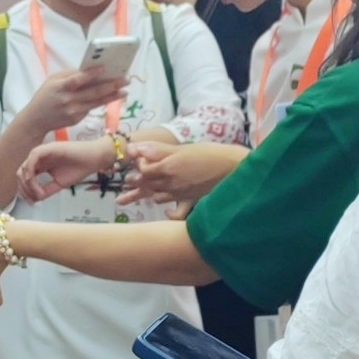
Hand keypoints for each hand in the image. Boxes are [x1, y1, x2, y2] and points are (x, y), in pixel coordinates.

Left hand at [19, 140, 117, 202]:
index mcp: (42, 166)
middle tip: (33, 199)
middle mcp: (40, 159)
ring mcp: (43, 152)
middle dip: (24, 188)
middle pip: (21, 172)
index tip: (33, 202)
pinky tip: (35, 181)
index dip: (26, 191)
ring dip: (27, 182)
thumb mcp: (59, 184)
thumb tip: (36, 200)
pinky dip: (30, 170)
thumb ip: (47, 190)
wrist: (93, 159)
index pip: (26, 177)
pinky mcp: (49, 148)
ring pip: (25, 166)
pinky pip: (33, 157)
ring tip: (38, 193)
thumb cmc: (79, 169)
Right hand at [21, 68, 128, 135]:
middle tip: (126, 80)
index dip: (92, 75)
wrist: (36, 120)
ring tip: (125, 91)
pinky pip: (91, 108)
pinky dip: (102, 101)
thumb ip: (70, 75)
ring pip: (96, 102)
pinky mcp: (77, 119)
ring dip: (112, 96)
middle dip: (111, 85)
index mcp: (60, 87)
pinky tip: (112, 96)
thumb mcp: (52, 81)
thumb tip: (90, 69)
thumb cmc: (45, 96)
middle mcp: (68, 100)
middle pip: (93, 92)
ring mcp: (73, 112)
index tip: (105, 68)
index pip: (78, 80)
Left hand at [120, 142, 246, 207]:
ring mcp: (180, 194)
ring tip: (130, 197)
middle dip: (134, 185)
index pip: (143, 170)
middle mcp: (171, 184)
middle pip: (146, 186)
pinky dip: (168, 210)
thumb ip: (159, 149)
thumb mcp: (183, 148)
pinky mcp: (189, 200)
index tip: (137, 162)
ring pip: (156, 197)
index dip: (138, 167)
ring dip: (145, 195)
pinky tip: (164, 208)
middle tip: (125, 186)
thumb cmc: (210, 154)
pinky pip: (174, 211)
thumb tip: (135, 147)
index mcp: (168, 167)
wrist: (233, 169)